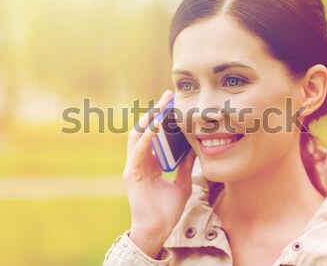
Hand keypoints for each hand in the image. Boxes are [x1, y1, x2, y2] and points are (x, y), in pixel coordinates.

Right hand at [122, 90, 195, 257]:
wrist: (158, 229)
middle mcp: (140, 161)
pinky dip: (146, 137)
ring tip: (161, 105)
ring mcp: (134, 166)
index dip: (162, 119)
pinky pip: (138, 150)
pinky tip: (155, 126)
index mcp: (150, 163)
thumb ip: (185, 166)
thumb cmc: (168, 210)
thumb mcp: (182, 183)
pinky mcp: (131, 173)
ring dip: (149, 119)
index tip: (174, 105)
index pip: (154, 135)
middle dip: (155, 112)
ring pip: (138, 135)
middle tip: (168, 97)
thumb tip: (195, 149)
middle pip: (145, 130)